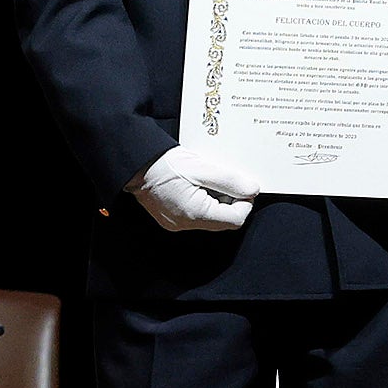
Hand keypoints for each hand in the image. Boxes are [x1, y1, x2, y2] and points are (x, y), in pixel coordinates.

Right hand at [133, 146, 258, 232]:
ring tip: (209, 180)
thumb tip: (252, 190)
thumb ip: (229, 181)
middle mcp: (186, 224)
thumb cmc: (164, 164)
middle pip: (224, 220)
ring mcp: (177, 223)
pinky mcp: (172, 218)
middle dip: (231, 200)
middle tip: (225, 180)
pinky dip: (204, 200)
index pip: (235, 219)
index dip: (244, 202)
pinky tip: (198, 184)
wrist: (135, 164)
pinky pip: (198, 214)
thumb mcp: (202, 168)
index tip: (242, 186)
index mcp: (195, 214)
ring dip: (218, 199)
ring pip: (212, 217)